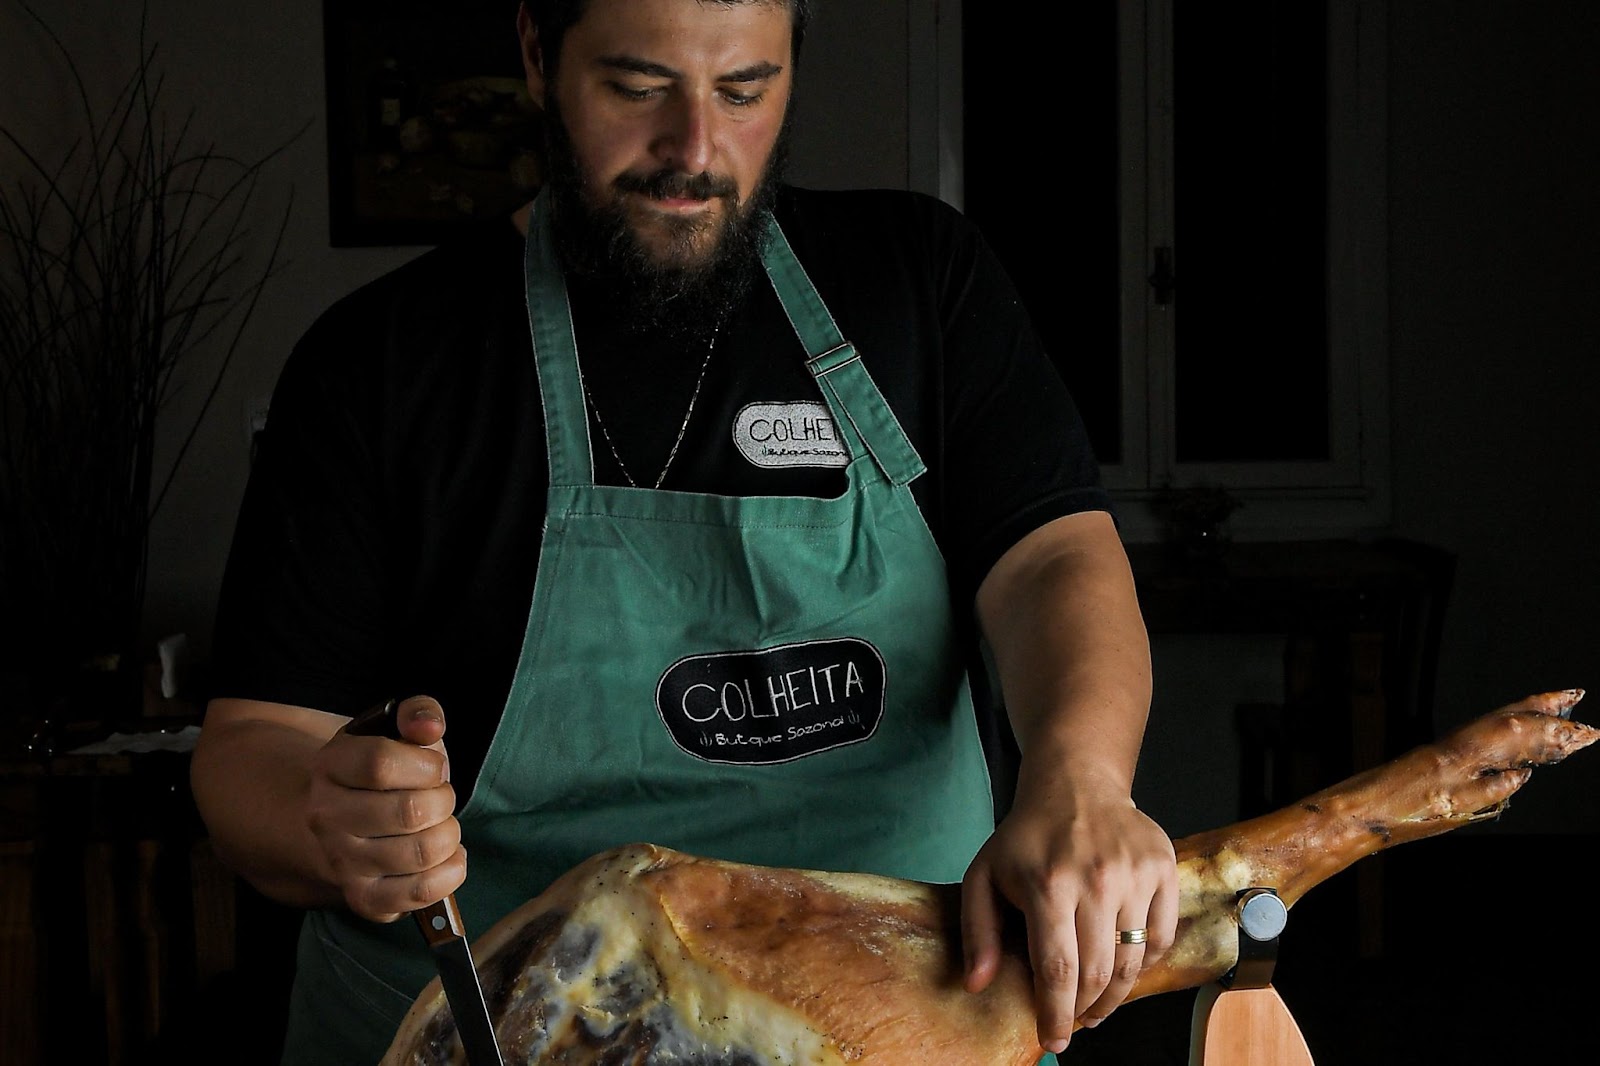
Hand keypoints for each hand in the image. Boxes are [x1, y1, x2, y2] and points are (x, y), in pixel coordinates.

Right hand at [304, 695, 464, 921]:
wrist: (344, 821)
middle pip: (409, 812)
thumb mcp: (396, 731)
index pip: (382, 764)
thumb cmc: (385, 773)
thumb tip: (428, 727)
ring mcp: (341, 862)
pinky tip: (449, 856)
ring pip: (419, 853)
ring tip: (442, 825)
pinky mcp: (363, 898)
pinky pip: (418, 893)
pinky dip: (450, 873)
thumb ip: (418, 714)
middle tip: (440, 798)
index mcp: (331, 766)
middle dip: (443, 801)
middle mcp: (326, 817)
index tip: (435, 768)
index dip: (426, 765)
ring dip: (449, 835)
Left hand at [960, 770, 1177, 1054]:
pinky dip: (1143, 964)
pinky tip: (1121, 969)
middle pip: (1098, 973)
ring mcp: (1136, 874)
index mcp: (1048, 884)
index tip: (1053, 1042)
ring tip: (1095, 1006)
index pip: (1057, 970)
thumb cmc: (1026, 836)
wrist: (1075, 784)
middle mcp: (1097, 880)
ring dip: (1114, 996)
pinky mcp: (1163, 869)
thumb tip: (976, 985)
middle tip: (1073, 1023)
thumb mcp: (984, 875)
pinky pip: (1161, 937)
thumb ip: (977, 931)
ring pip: (1132, 962)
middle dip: (1083, 1011)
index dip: (1055, 1014)